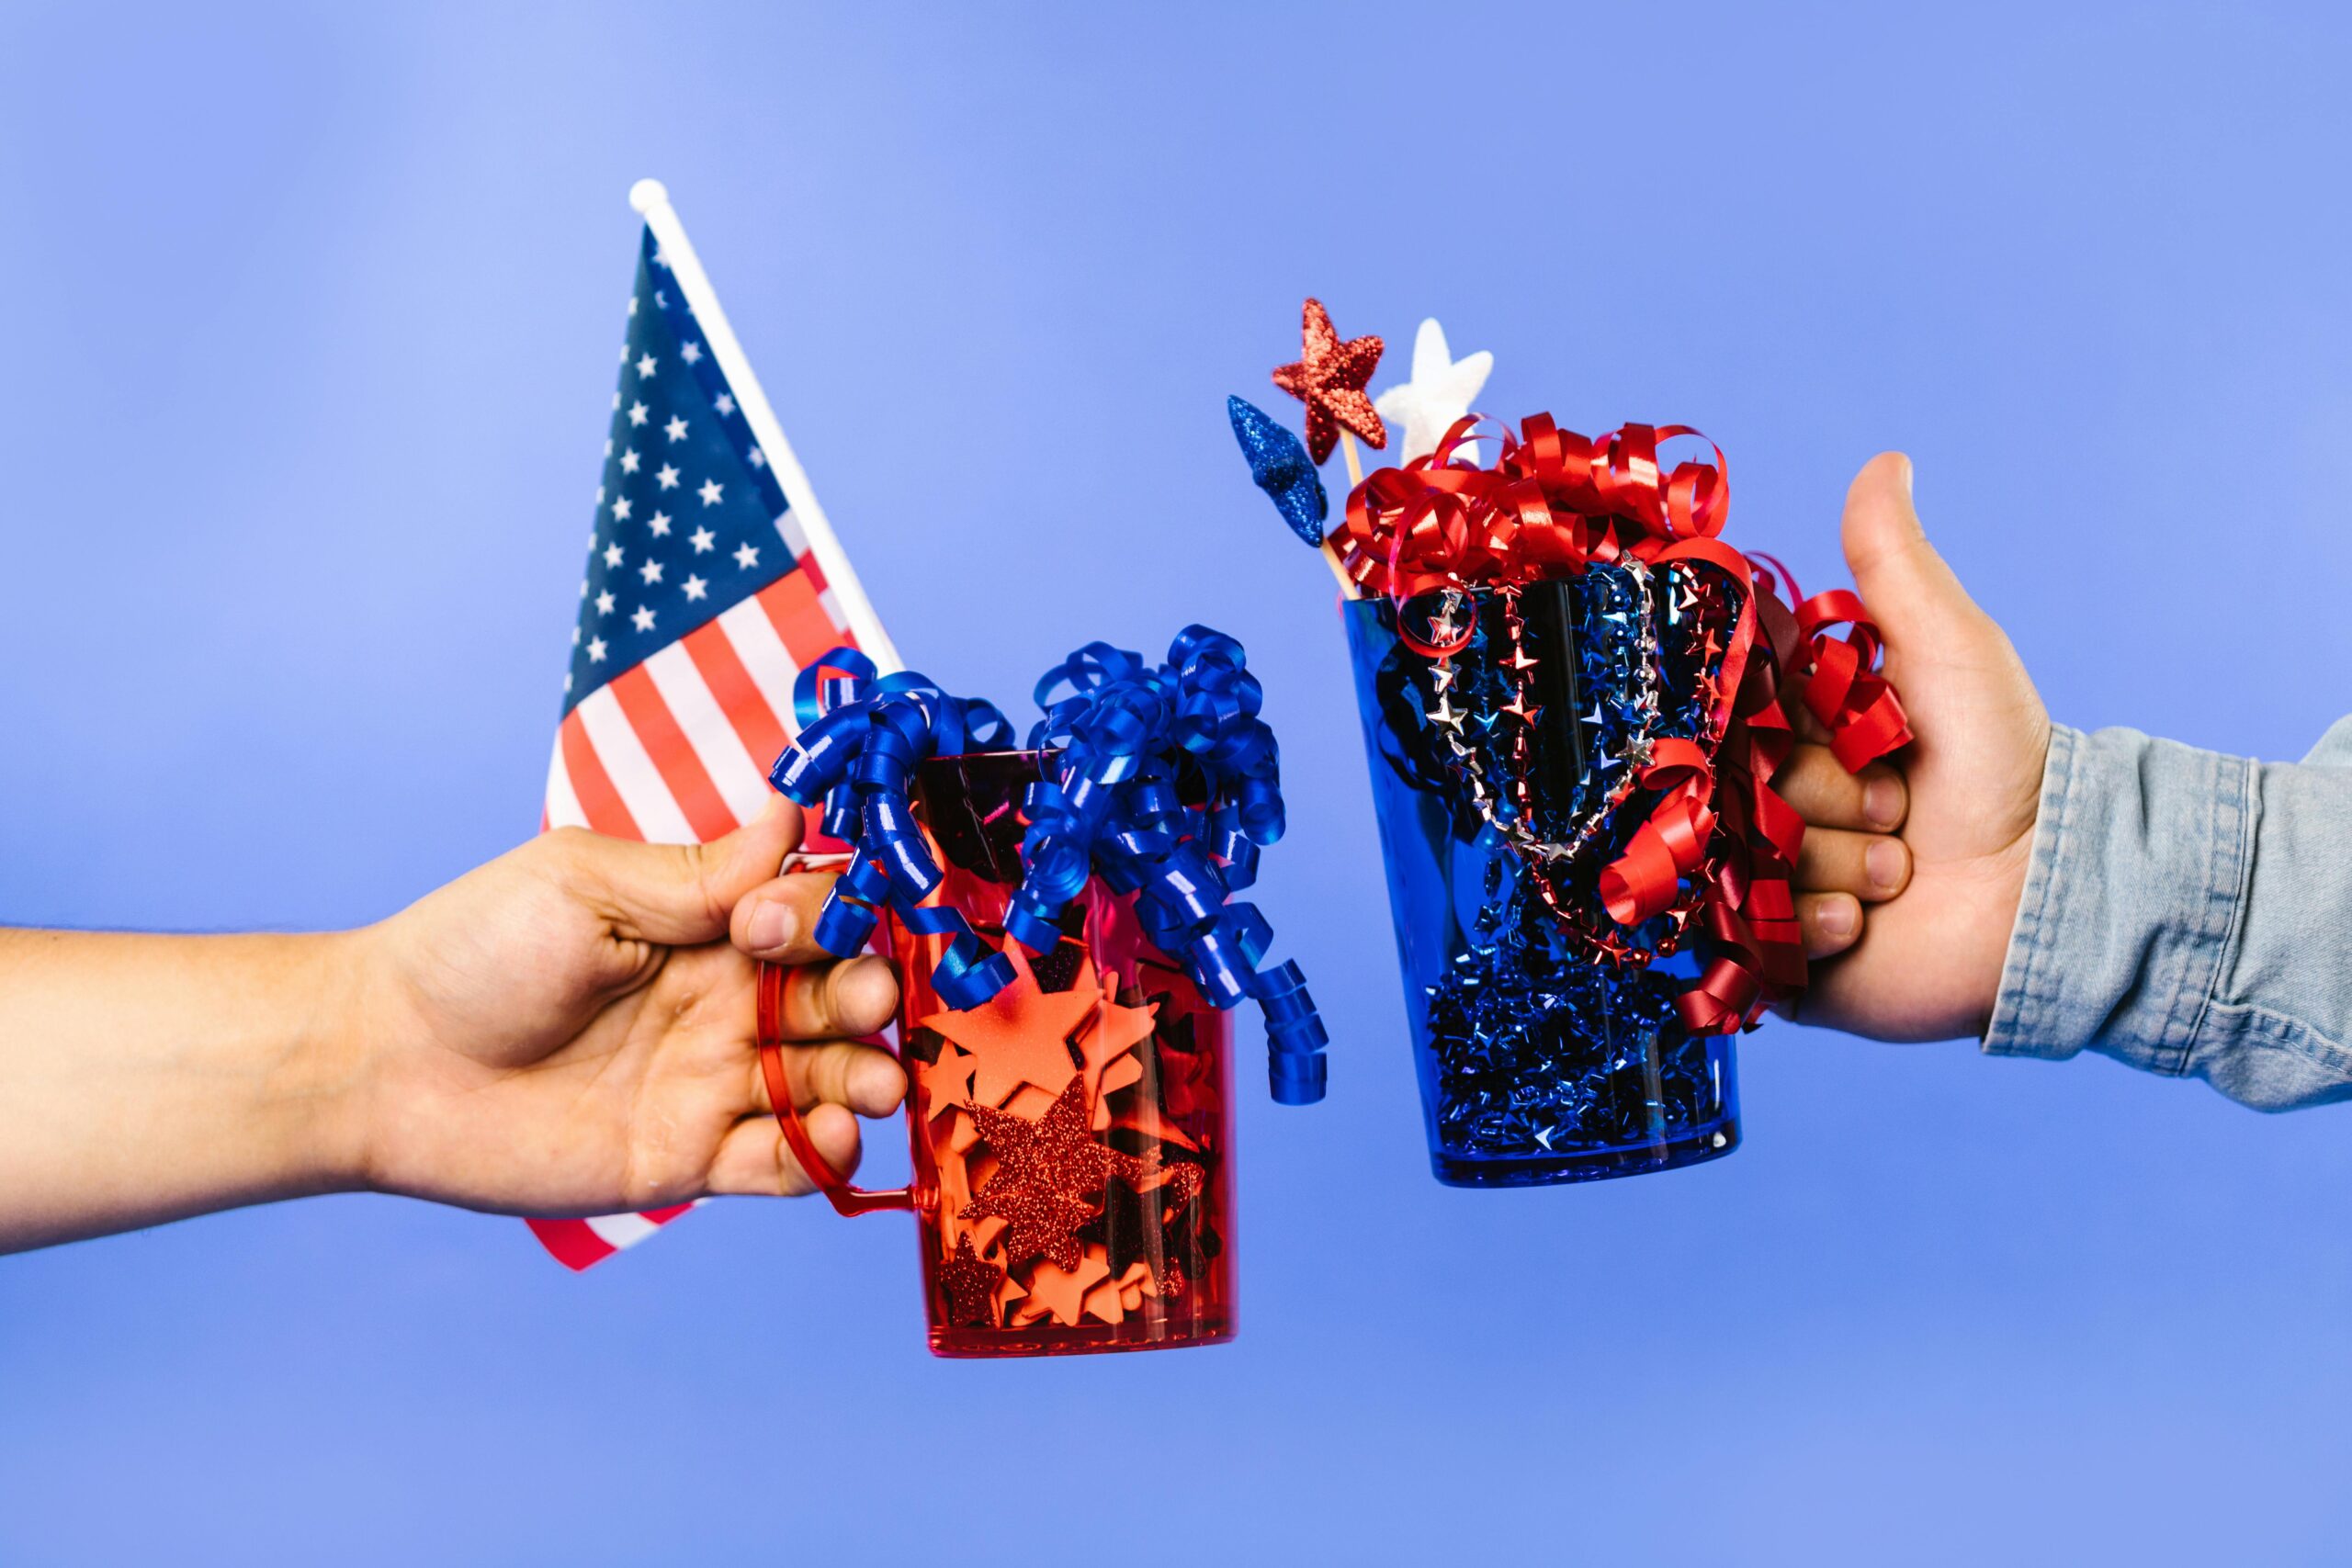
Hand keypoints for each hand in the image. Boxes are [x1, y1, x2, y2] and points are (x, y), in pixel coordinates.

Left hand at [348, 797, 904, 1215]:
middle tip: (866, 1004)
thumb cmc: (471, 952)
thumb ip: (696, 874)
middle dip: (868, 997)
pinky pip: (780, 1163)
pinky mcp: (688, 1159)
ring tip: (878, 1085)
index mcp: (707, 926)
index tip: (765, 928)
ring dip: (868, 1078)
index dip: (819, 918)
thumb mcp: (582, 885)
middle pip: (837, 997)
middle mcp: (724, 1002)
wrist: (383, 1064)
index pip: (808, 916)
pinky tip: (830, 1138)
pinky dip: (820, 1156)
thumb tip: (793, 816)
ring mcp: (711, 1083)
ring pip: (827, 1081)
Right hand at [1775, 453, 2051, 1039]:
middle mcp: (1763, 795)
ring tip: (1898, 872)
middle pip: (1730, 781)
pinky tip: (1867, 922)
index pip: (1725, 699)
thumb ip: (1895, 564)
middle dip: (1821, 795)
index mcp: (1789, 724)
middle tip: (1893, 807)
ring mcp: (1763, 874)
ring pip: (1743, 856)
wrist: (2045, 895)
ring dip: (1832, 863)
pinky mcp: (1769, 950)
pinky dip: (1815, 926)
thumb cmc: (2004, 768)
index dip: (1777, 713)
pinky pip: (1749, 931)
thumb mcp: (1949, 650)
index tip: (1828, 720)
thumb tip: (1886, 459)